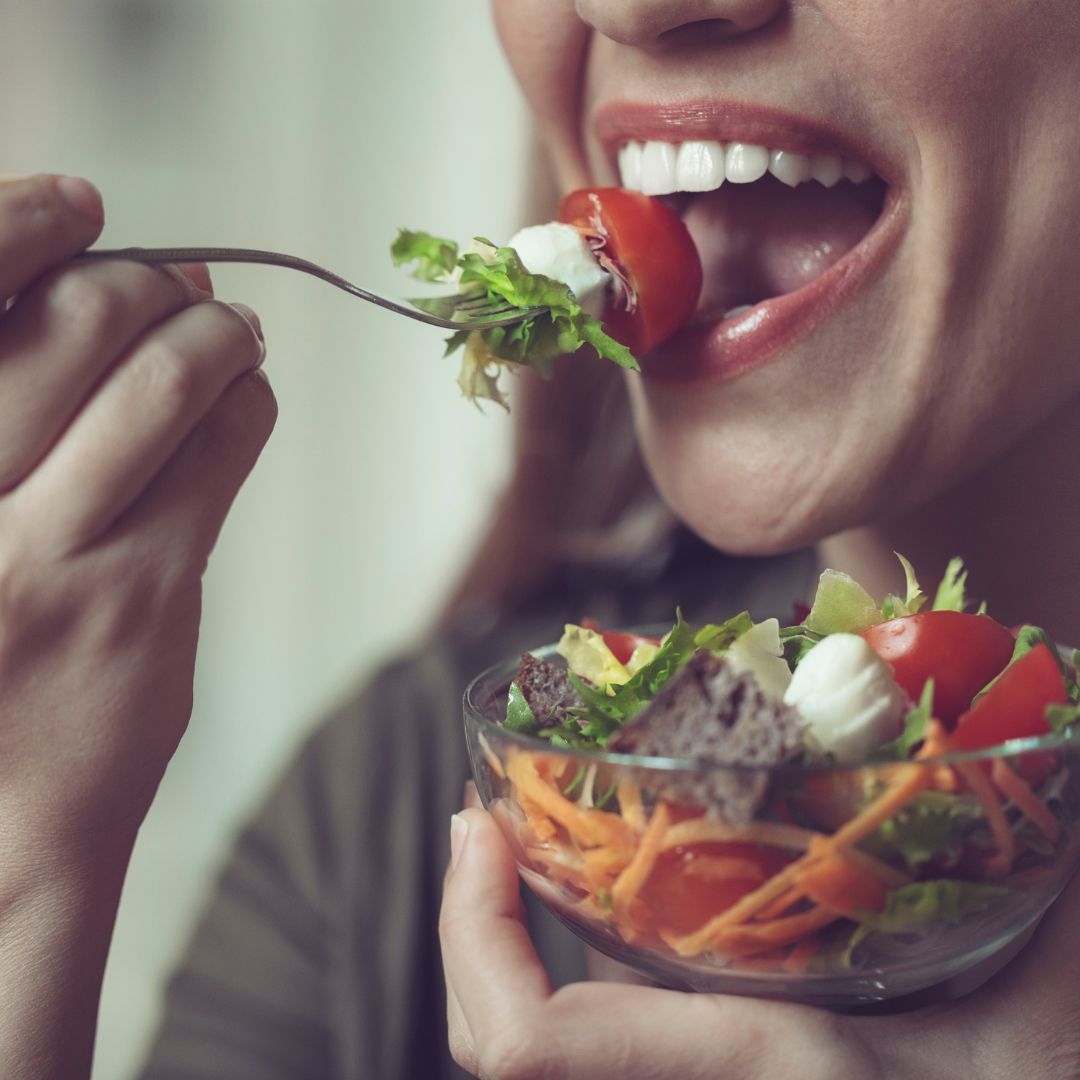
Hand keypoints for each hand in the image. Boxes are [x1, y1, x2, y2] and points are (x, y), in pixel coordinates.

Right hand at [0, 175, 274, 864]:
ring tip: (230, 330)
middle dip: (146, 282)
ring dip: (216, 334)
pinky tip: (247, 399)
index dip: (22, 225)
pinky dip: (247, 406)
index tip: (77, 205)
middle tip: (179, 284)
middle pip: (73, 322)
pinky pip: (220, 457)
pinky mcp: (144, 596)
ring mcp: (50, 553)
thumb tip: (78, 293)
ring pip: (162, 383)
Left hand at [441, 806, 1079, 1079]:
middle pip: (507, 1053)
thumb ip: (1033, 875)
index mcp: (773, 1069)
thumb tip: (1039, 738)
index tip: (480, 826)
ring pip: (546, 1057)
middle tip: (481, 829)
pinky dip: (558, 981)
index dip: (474, 936)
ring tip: (512, 858)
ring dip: (501, 953)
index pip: (538, 1046)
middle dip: (468, 936)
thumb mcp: (1042, 980)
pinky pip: (602, 1049)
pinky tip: (604, 908)